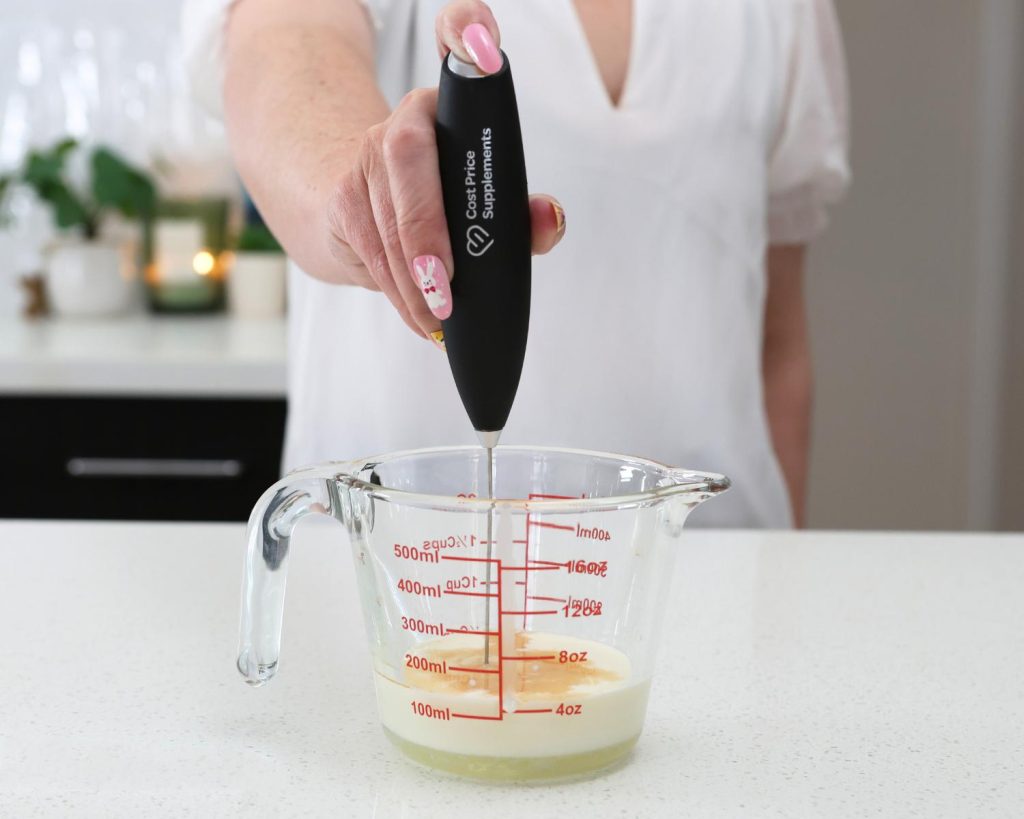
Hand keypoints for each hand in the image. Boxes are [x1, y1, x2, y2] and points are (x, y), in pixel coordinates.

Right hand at [326, 0, 564, 343]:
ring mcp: (370, 152)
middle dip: (426, 225)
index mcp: (458, 105)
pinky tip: (418, 314)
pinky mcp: (342, 194)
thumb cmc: (438, 214)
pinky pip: (369, 242)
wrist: (359, 217)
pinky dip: (396, 287)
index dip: (467, 29)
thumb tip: (550, 218)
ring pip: (384, 207)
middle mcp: (410, 118)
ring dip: (413, 275)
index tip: (481, 45)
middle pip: (408, 150)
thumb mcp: (486, 215)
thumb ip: (521, 216)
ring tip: (438, 316)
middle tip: (446, 285)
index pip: (459, 34)